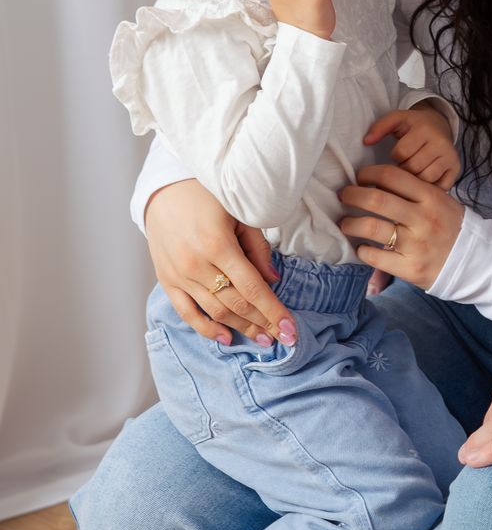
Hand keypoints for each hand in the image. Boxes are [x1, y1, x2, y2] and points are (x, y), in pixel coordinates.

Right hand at [143, 180, 296, 347]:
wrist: (163, 190)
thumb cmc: (207, 196)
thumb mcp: (239, 213)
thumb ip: (257, 248)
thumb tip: (274, 281)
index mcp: (217, 244)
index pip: (253, 287)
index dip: (274, 311)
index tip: (291, 331)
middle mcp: (196, 264)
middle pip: (236, 303)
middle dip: (263, 323)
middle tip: (283, 338)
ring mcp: (178, 275)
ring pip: (215, 311)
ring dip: (241, 328)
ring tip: (263, 339)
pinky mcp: (166, 280)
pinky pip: (187, 312)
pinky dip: (206, 328)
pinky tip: (226, 338)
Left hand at [338, 163, 465, 288]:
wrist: (472, 262)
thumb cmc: (450, 226)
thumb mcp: (440, 201)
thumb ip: (414, 190)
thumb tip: (376, 181)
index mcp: (430, 197)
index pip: (392, 176)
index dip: (369, 173)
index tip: (360, 178)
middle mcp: (422, 218)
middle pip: (376, 199)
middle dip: (352, 195)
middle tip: (344, 196)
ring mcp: (415, 244)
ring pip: (370, 227)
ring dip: (350, 223)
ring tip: (346, 223)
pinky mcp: (409, 267)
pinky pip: (374, 256)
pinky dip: (362, 250)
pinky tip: (362, 247)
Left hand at [364, 104, 460, 188]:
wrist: (440, 126)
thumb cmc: (413, 126)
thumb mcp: (396, 120)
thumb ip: (379, 127)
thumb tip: (366, 141)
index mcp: (425, 129)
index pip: (401, 153)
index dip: (395, 156)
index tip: (397, 154)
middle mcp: (441, 143)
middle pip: (413, 168)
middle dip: (404, 169)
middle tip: (403, 165)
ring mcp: (450, 157)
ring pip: (425, 180)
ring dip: (414, 180)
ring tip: (412, 172)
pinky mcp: (456, 169)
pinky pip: (439, 187)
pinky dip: (429, 187)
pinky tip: (423, 181)